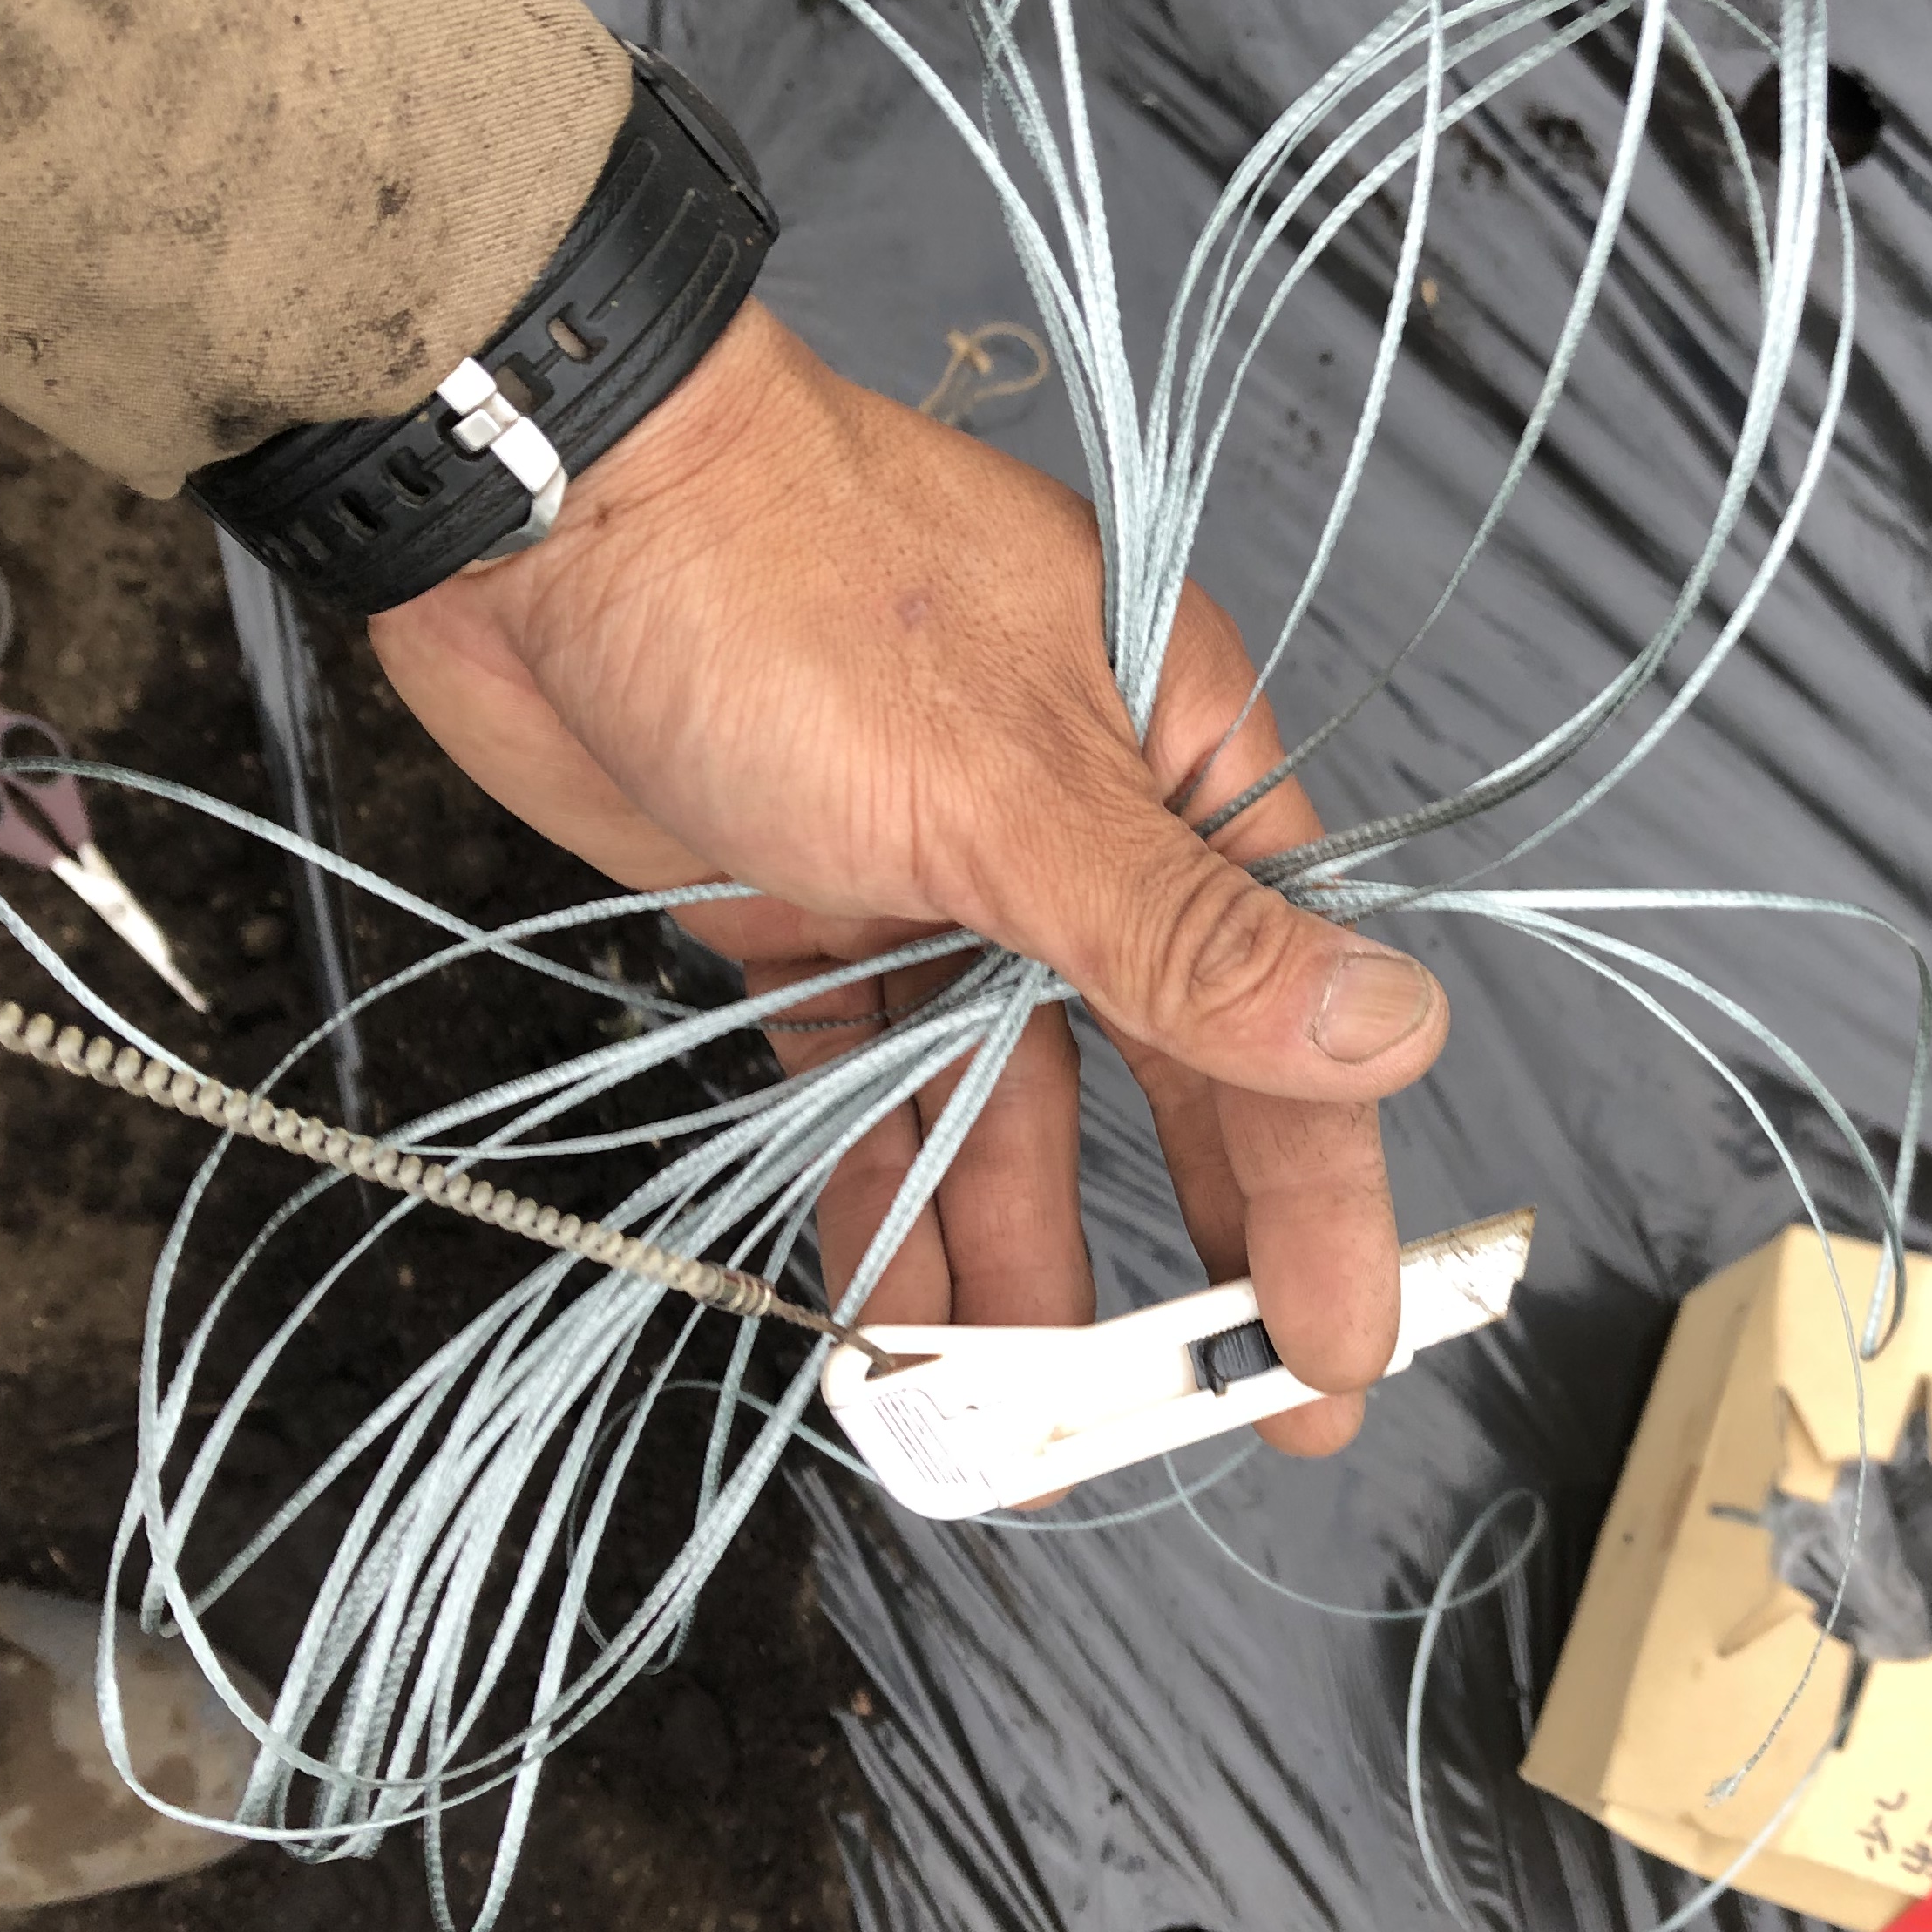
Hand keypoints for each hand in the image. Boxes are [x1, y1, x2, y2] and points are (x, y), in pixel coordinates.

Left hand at [366, 301, 1449, 1453]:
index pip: (1285, 1004)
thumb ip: (1192, 938)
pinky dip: (886, 1200)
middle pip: (1162, 1075)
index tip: (1333, 1350)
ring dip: (1016, 1255)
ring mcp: (938, 879)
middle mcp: (1076, 827)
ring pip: (1007, 1104)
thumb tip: (1392, 1033)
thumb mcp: (1015, 788)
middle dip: (1188, 1249)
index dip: (1320, 1191)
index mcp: (1175, 759)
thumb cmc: (792, 588)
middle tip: (1218, 1414)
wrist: (539, 508)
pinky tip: (898, 1320)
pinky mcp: (808, 920)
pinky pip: (871, 1092)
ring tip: (1027, 1423)